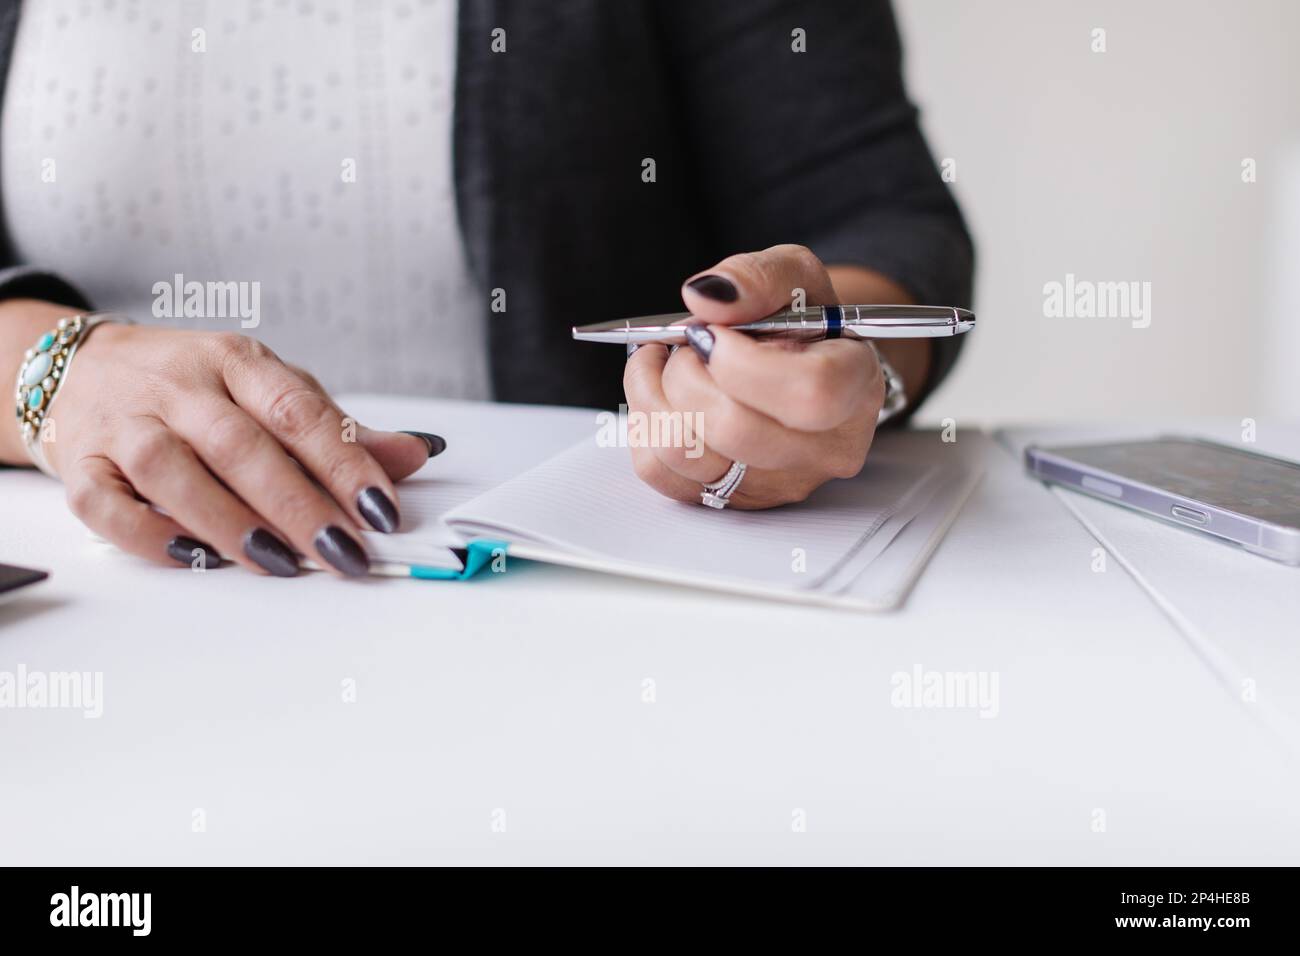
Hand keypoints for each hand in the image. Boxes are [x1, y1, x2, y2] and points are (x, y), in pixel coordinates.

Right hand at [30, 307, 437, 575]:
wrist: (78, 368)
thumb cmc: (192, 388)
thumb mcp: (268, 390)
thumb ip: (337, 429)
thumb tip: (415, 454)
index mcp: (237, 362)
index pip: (297, 410)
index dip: (344, 461)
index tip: (382, 509)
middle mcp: (180, 388)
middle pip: (241, 445)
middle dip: (298, 504)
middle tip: (343, 551)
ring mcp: (125, 424)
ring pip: (171, 470)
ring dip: (228, 521)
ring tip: (278, 560)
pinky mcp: (79, 462)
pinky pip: (104, 503)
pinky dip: (147, 534)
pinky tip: (193, 557)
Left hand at [623, 244, 884, 508]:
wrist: (799, 364)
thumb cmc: (802, 321)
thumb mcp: (794, 276)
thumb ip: (758, 277)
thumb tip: (704, 297)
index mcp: (855, 390)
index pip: (808, 394)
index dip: (742, 362)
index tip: (713, 333)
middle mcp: (823, 451)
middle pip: (734, 429)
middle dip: (687, 372)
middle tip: (690, 341)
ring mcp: (775, 484)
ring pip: (686, 454)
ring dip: (655, 393)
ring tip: (670, 360)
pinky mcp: (728, 498)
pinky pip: (658, 470)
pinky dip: (643, 422)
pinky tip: (658, 390)